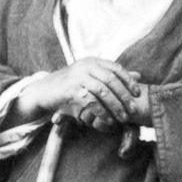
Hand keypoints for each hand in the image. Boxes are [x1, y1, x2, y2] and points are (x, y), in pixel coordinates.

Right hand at [8, 59, 147, 131]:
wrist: (43, 92)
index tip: (138, 94)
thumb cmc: (69, 86)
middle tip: (132, 110)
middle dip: (124, 96)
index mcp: (93, 61)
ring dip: (115, 106)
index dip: (129, 81)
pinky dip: (101, 112)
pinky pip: (91, 101)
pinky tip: (107, 120)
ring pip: (103, 91)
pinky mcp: (70, 89)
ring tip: (122, 117)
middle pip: (111, 80)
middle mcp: (86, 65)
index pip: (116, 68)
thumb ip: (113, 76)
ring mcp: (78, 76)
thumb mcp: (91, 78)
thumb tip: (139, 75)